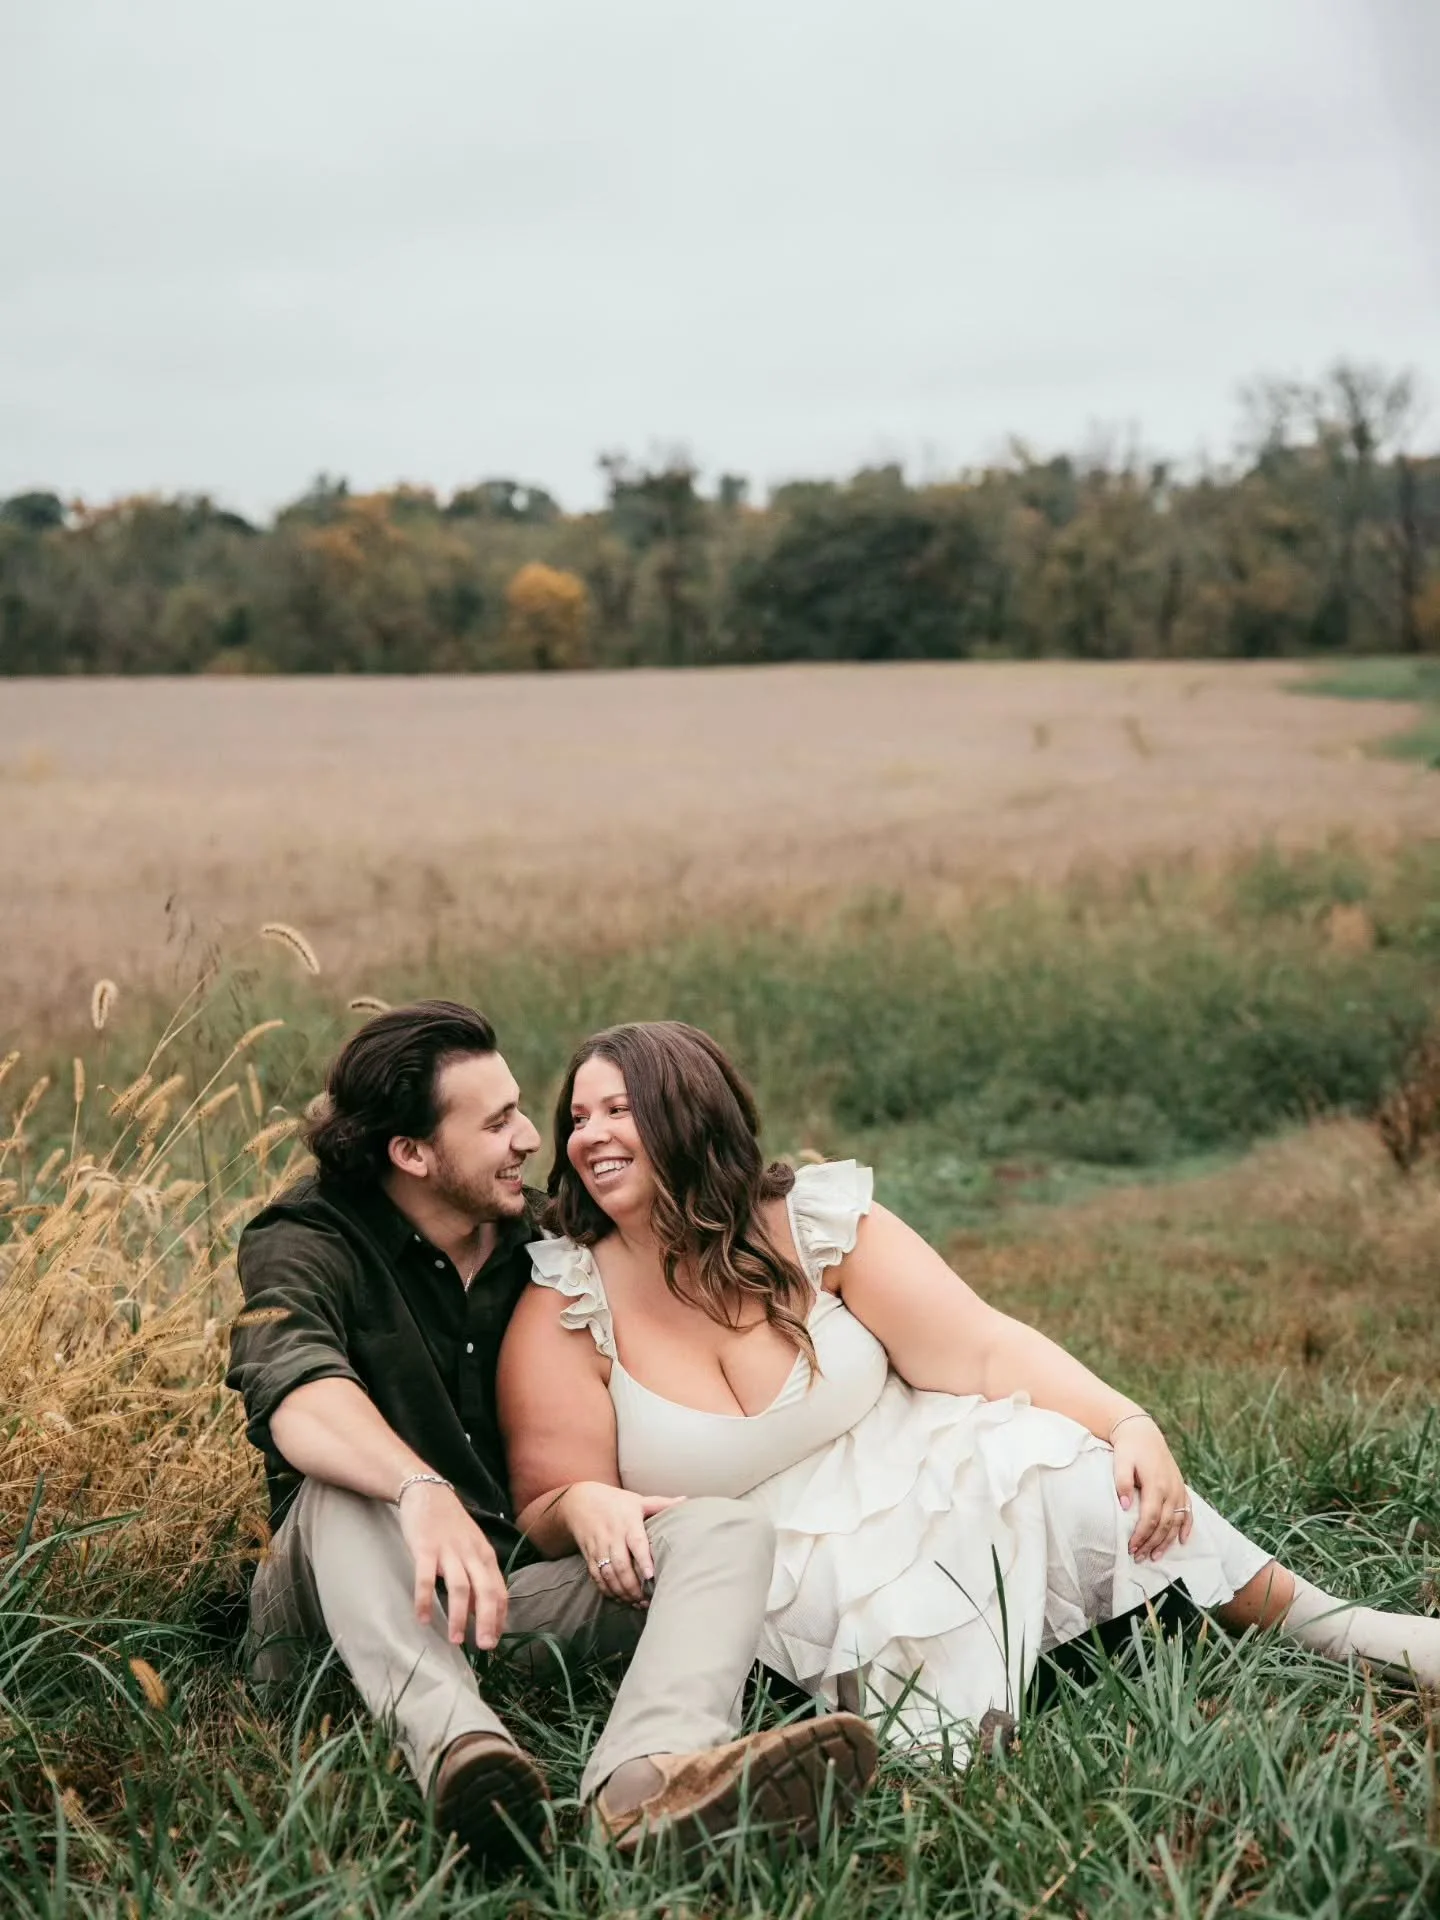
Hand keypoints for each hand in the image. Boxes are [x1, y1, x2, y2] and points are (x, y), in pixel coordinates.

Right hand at [396, 1481, 508, 1647]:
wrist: (428, 1491)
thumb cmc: (451, 1524)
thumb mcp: (471, 1547)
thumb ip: (477, 1576)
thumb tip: (478, 1611)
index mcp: (485, 1555)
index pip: (499, 1590)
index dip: (499, 1617)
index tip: (495, 1640)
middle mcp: (471, 1554)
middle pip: (485, 1591)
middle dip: (487, 1621)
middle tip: (484, 1647)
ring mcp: (449, 1551)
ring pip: (460, 1588)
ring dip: (458, 1616)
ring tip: (455, 1641)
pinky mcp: (425, 1548)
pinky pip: (426, 1578)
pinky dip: (425, 1599)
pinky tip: (422, 1618)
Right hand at [558, 1481, 685, 1605]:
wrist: (580, 1501)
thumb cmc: (615, 1502)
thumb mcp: (638, 1500)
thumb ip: (661, 1503)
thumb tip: (686, 1500)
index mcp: (627, 1521)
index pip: (636, 1542)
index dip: (643, 1559)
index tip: (651, 1576)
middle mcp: (612, 1535)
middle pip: (621, 1565)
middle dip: (633, 1586)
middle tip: (646, 1600)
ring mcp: (599, 1547)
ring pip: (608, 1574)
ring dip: (621, 1591)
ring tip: (636, 1603)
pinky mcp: (589, 1556)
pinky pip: (596, 1577)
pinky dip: (607, 1590)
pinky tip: (619, 1599)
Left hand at [1111, 1417, 1192, 1560]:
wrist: (1142, 1432)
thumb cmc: (1129, 1448)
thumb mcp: (1121, 1461)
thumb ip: (1122, 1483)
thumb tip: (1125, 1506)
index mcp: (1156, 1485)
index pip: (1150, 1518)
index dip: (1141, 1536)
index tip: (1131, 1548)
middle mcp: (1170, 1489)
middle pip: (1164, 1525)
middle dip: (1152, 1543)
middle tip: (1139, 1557)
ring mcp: (1178, 1489)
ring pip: (1176, 1522)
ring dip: (1167, 1541)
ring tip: (1155, 1556)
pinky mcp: (1180, 1487)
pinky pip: (1188, 1511)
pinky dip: (1187, 1527)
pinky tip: (1183, 1541)